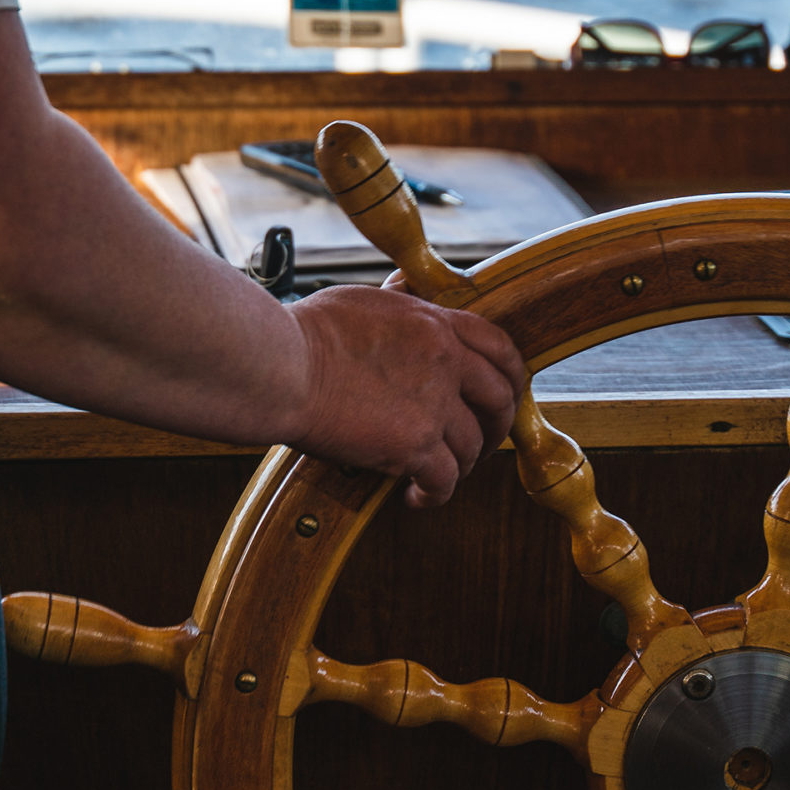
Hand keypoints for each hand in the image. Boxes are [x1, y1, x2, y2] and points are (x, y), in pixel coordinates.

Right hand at [283, 284, 525, 508]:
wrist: (279, 366)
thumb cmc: (304, 332)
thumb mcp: (364, 301)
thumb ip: (397, 303)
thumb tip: (402, 292)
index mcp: (435, 323)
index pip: (499, 348)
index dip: (510, 377)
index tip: (504, 396)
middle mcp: (445, 361)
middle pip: (499, 400)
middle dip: (495, 427)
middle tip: (480, 443)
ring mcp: (433, 404)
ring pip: (472, 445)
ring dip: (461, 465)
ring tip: (436, 475)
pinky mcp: (413, 445)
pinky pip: (444, 480)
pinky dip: (434, 494)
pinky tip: (416, 498)